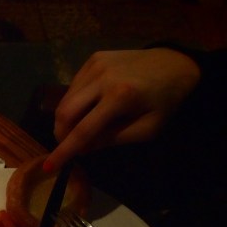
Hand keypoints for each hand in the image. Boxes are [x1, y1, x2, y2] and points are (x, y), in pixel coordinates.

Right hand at [44, 48, 201, 170]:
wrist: (177, 63)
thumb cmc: (165, 101)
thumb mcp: (147, 129)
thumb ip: (114, 139)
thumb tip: (84, 148)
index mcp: (120, 97)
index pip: (83, 130)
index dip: (64, 151)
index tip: (49, 166)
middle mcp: (103, 78)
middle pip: (65, 112)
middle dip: (61, 133)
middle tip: (67, 145)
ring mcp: (96, 65)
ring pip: (66, 99)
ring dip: (66, 119)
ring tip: (79, 127)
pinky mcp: (94, 59)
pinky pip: (74, 86)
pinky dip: (74, 102)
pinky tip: (88, 107)